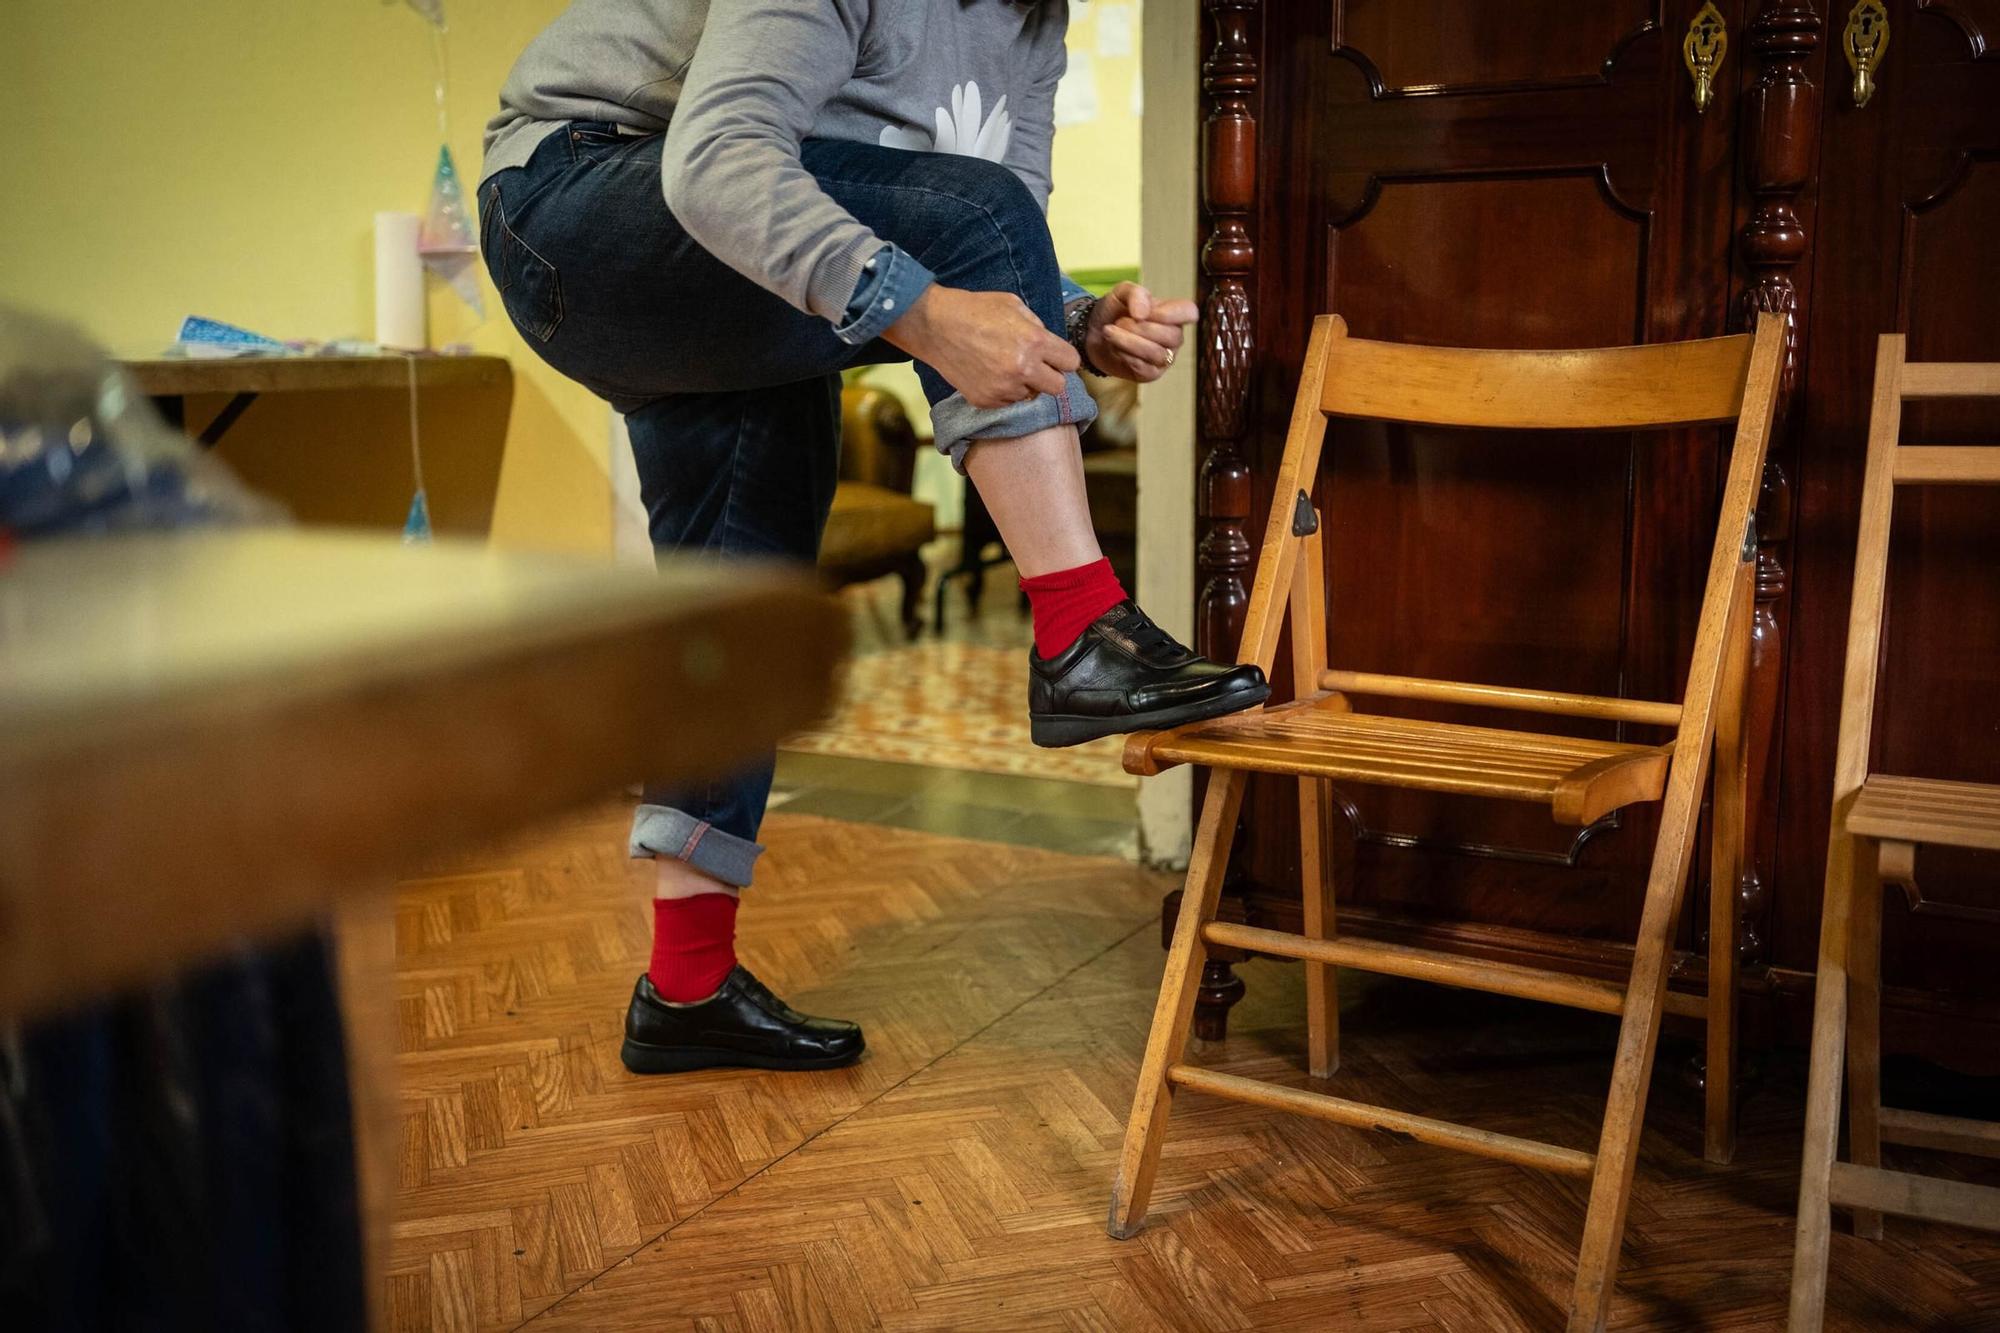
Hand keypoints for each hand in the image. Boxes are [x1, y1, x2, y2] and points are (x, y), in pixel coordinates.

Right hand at [884, 285, 1078, 409]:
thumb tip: (1050, 346)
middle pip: (1057, 387)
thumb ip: (1037, 326)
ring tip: (1003, 364)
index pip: (1071, 362)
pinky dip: (1003, 391)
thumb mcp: (1013, 305)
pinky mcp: (986, 400)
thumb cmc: (974, 309)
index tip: (1055, 356)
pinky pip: (1008, 401)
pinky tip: (989, 372)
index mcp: (1034, 342)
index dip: (1063, 358)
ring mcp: (1003, 388)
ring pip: (1031, 395)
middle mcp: (1022, 369)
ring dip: (1024, 383)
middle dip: (1050, 376)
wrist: (935, 326)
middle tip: (1035, 366)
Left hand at [1085, 282, 1197, 382]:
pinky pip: (1145, 368)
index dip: (1169, 314)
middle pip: (1172, 336)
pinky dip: (1126, 356)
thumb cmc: (1113, 311)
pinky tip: (1115, 348)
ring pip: (1157, 354)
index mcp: (1173, 314)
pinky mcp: (1151, 374)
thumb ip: (1136, 294)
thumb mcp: (1122, 292)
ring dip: (1129, 342)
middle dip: (1140, 329)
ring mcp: (1164, 357)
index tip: (1145, 313)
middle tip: (1119, 322)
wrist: (1092, 333)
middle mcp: (1174, 337)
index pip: (1190, 312)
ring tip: (1109, 332)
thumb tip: (1143, 314)